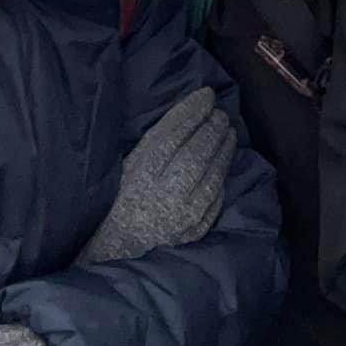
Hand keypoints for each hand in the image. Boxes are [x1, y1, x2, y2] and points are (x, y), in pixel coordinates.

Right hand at [77, 86, 233, 263]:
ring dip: (223, 148)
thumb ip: (154, 144)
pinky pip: (215, 197)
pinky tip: (224, 160)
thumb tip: (188, 112)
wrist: (118, 250)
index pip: (173, 135)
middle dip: (212, 127)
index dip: (192, 112)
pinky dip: (221, 175)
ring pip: (212, 173)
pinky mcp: (195, 230)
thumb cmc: (120, 203)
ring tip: (228, 131)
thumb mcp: (128, 168)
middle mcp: (164, 195)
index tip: (206, 95)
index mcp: (140, 176)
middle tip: (220, 113)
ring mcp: (183, 215)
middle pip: (197, 152)